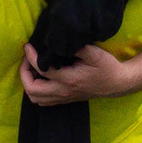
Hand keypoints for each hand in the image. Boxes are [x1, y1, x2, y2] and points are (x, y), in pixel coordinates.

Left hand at [19, 42, 134, 105]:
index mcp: (68, 79)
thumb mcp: (94, 53)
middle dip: (24, 74)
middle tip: (27, 59)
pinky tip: (41, 77)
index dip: (30, 57)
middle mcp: (63, 91)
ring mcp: (64, 97)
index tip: (28, 46)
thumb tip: (58, 41)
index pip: (41, 69)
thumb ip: (76, 47)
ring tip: (32, 68)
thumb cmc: (107, 67)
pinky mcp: (66, 99)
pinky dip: (36, 90)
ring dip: (29, 83)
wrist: (117, 83)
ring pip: (36, 98)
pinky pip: (43, 101)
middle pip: (32, 90)